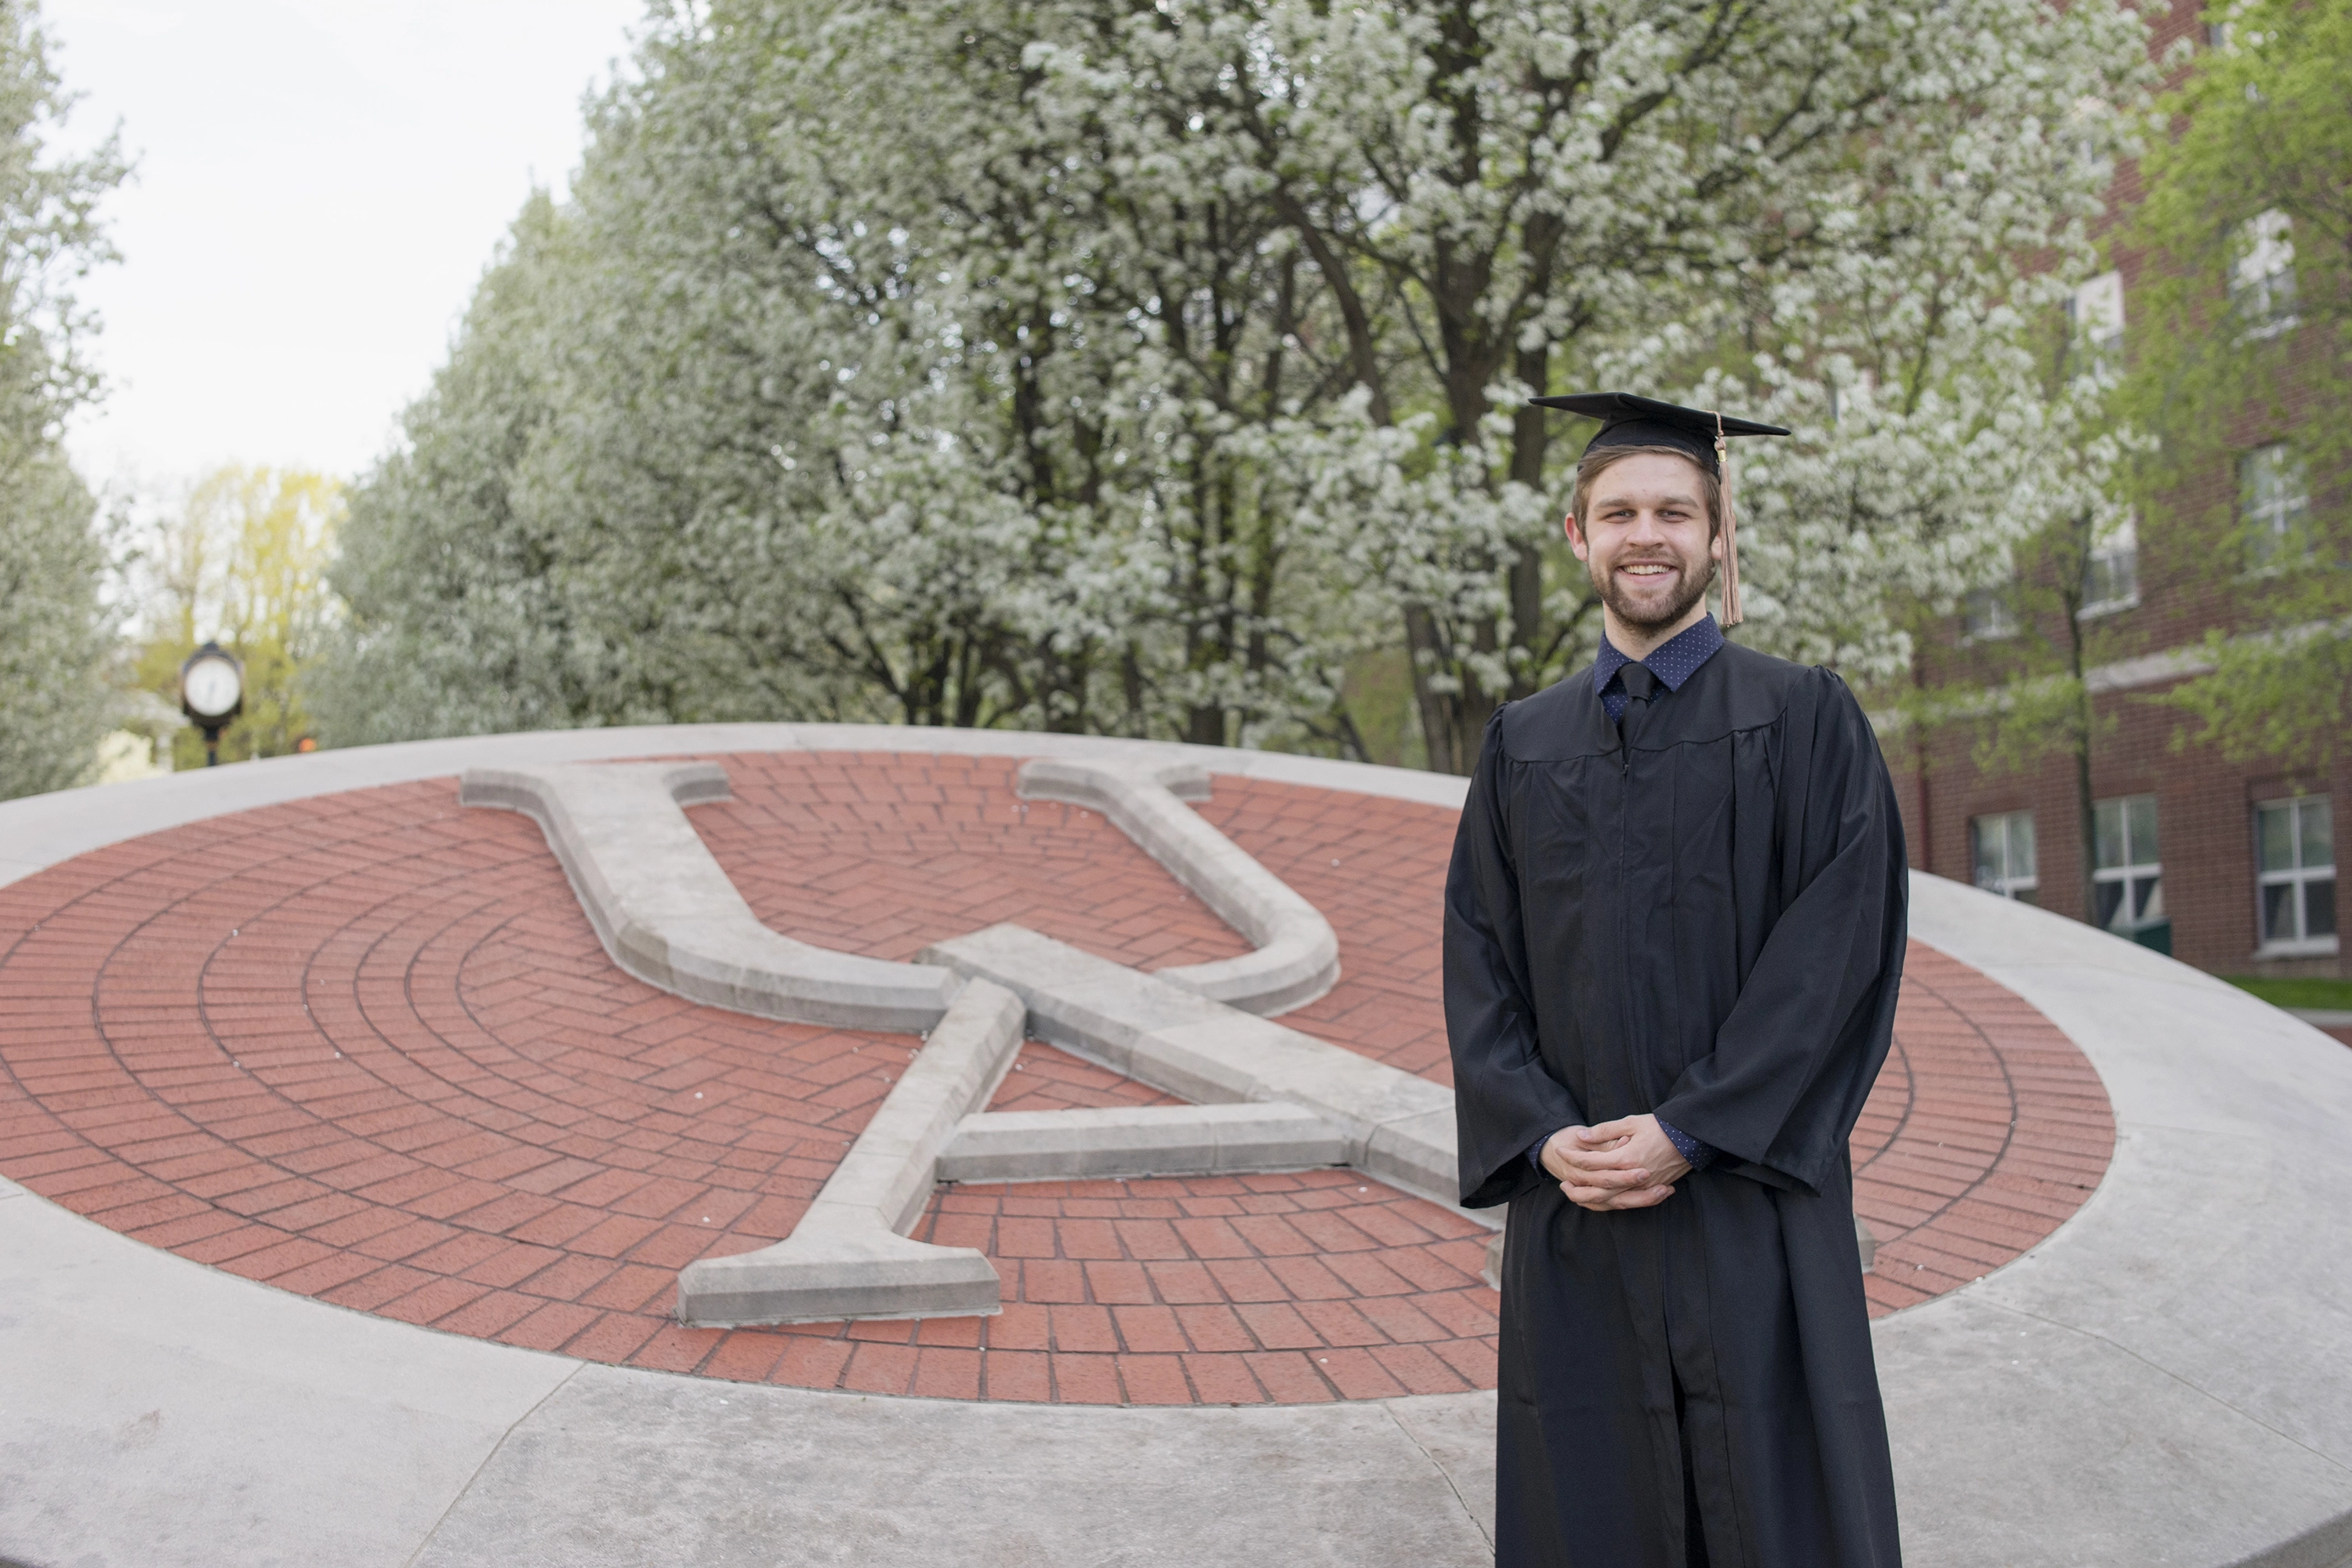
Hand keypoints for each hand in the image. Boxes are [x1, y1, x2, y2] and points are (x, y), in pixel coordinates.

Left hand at [1541, 1114, 1689, 1211]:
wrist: (1691, 1138)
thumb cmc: (1660, 1127)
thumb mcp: (1631, 1122)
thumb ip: (1604, 1131)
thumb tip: (1581, 1136)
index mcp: (1626, 1158)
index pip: (1591, 1162)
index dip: (1573, 1156)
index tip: (1561, 1150)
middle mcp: (1633, 1177)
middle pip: (1597, 1188)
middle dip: (1576, 1185)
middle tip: (1561, 1181)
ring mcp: (1642, 1187)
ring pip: (1610, 1201)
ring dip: (1589, 1199)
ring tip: (1574, 1193)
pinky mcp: (1650, 1191)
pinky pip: (1625, 1204)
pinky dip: (1608, 1204)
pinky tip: (1597, 1200)